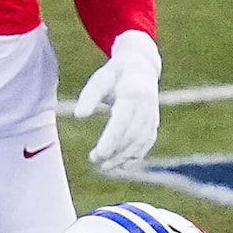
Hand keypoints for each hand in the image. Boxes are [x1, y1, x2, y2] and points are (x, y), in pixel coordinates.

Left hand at [77, 29, 160, 176]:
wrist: (142, 66)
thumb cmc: (115, 74)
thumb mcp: (100, 79)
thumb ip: (90, 95)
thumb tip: (79, 115)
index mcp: (132, 95)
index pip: (122, 122)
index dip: (111, 140)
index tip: (98, 154)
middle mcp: (146, 107)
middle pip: (131, 136)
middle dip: (114, 151)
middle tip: (94, 159)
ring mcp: (152, 117)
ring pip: (139, 143)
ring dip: (122, 157)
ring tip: (104, 166)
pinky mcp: (153, 124)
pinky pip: (146, 145)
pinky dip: (135, 157)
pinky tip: (121, 166)